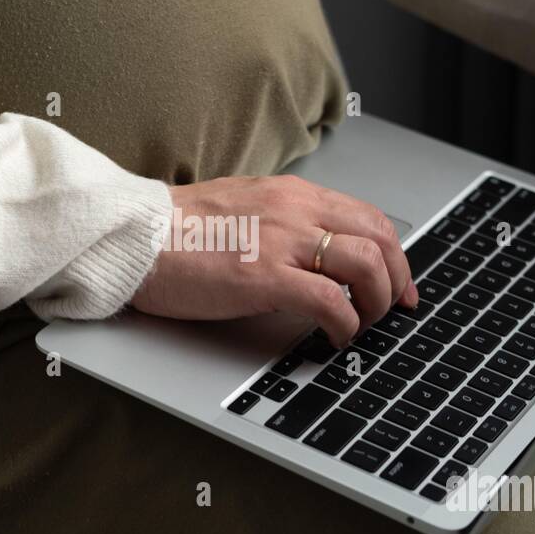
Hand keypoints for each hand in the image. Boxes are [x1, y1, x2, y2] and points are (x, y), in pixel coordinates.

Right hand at [130, 174, 419, 347]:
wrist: (136, 237)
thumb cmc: (178, 231)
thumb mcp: (244, 208)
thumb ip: (283, 223)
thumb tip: (314, 254)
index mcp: (292, 194)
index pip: (367, 217)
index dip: (394, 254)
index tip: (399, 283)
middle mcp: (295, 210)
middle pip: (379, 239)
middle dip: (397, 280)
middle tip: (393, 310)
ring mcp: (282, 242)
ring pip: (366, 267)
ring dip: (376, 304)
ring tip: (363, 326)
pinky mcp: (264, 277)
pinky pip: (331, 302)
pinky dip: (345, 325)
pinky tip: (334, 338)